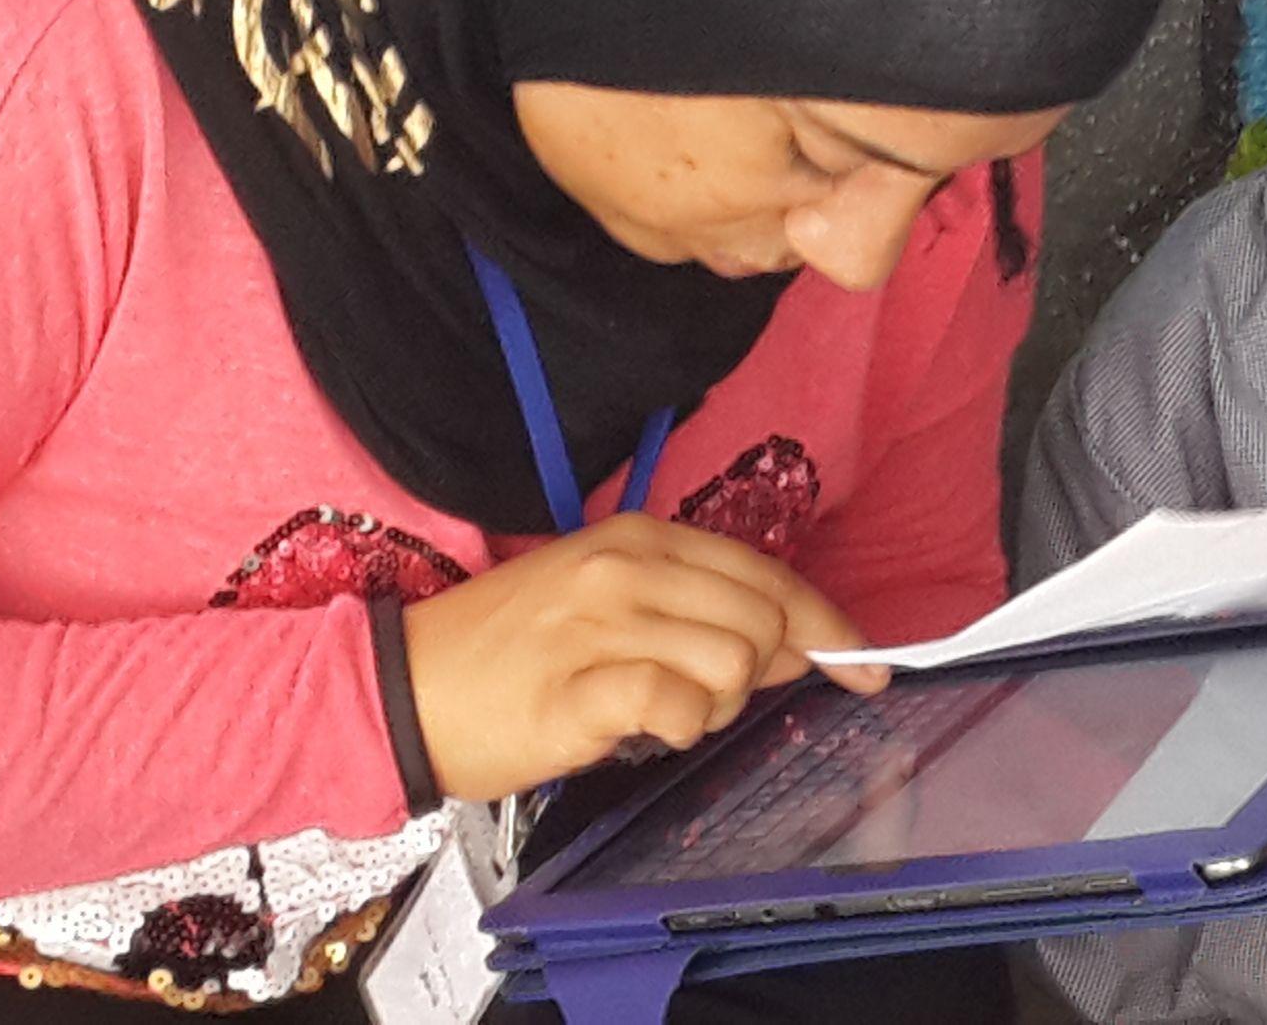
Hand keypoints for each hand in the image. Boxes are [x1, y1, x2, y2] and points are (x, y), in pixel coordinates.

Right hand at [402, 512, 889, 802]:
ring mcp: (599, 624)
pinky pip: (677, 704)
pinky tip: (640, 727)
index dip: (829, 625)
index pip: (769, 574)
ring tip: (662, 711)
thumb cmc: (508, 653)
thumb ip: (704, 613)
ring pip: (733, 662)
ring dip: (717, 704)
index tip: (866, 666)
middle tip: (707, 697)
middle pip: (763, 619)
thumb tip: (800, 643)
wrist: (401, 689)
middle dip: (763, 672)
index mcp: (640, 538)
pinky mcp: (574, 688)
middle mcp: (626, 569)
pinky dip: (679, 725)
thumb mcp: (610, 605)